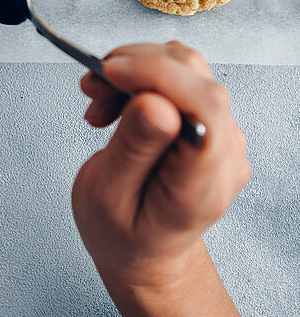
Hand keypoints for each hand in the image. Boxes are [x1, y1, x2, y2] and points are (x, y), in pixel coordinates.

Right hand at [72, 42, 249, 296]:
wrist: (143, 251)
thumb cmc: (123, 233)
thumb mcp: (109, 198)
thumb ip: (133, 149)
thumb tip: (155, 103)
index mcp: (203, 182)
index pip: (203, 105)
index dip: (157, 75)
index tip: (110, 72)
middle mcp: (225, 153)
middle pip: (193, 76)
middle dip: (135, 66)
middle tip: (91, 85)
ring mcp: (221, 134)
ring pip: (185, 68)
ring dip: (134, 70)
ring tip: (99, 100)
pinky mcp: (208, 120)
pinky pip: (180, 77)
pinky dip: (141, 77)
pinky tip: (116, 101)